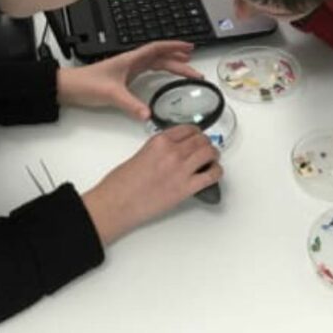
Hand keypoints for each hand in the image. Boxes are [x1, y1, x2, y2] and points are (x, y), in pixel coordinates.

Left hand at [57, 41, 202, 120]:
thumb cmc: (87, 84)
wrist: (69, 88)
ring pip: (156, 63)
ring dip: (172, 64)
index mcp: (131, 59)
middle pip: (161, 57)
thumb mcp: (111, 94)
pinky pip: (149, 70)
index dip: (174, 46)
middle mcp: (132, 62)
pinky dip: (160, 71)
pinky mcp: (126, 77)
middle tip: (195, 68)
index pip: (157, 48)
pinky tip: (165, 76)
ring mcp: (129, 69)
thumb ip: (131, 104)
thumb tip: (148, 115)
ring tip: (187, 67)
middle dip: (179, 60)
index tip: (190, 47)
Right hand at [82, 125, 221, 244]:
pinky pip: (211, 175)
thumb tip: (173, 152)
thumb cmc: (121, 183)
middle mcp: (173, 151)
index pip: (188, 129)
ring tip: (212, 160)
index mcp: (160, 141)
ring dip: (213, 155)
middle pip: (201, 140)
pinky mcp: (186, 188)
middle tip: (206, 149)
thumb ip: (160, 149)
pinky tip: (213, 173)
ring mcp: (181, 169)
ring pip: (209, 153)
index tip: (198, 137)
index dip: (197, 133)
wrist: (116, 204)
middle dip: (206, 144)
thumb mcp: (141, 154)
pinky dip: (216, 172)